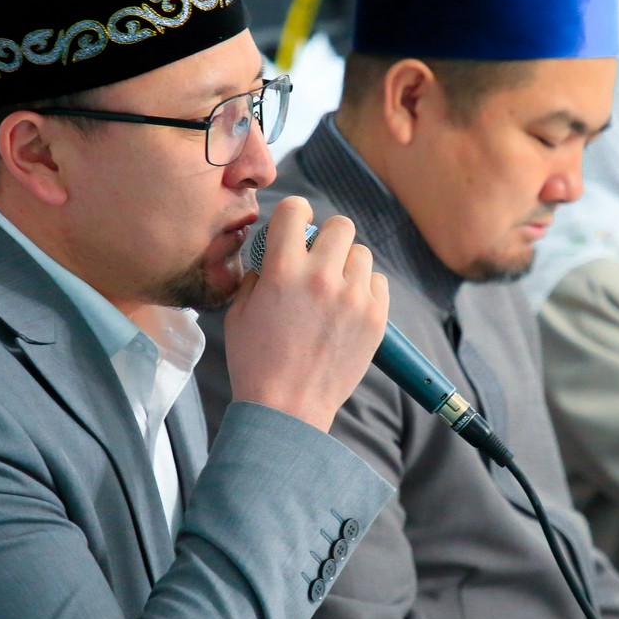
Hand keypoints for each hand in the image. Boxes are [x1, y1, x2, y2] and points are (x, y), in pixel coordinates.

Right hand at [222, 196, 389, 431]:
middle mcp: (322, 277)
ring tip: (333, 288)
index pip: (295, 209)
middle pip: (340, 226)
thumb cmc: (256, 362)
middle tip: (317, 258)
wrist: (287, 408)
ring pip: (361, 254)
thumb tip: (273, 256)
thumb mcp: (239, 311)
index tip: (295, 225)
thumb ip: (259, 275)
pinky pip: (379, 282)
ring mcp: (353, 298)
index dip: (294, 214)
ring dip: (347, 264)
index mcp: (284, 270)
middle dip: (326, 237)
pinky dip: (365, 289)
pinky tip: (348, 306)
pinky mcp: (375, 319)